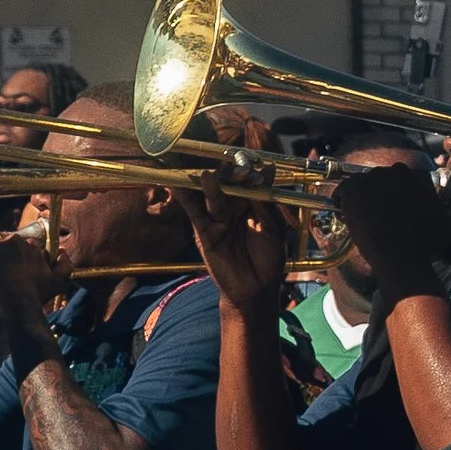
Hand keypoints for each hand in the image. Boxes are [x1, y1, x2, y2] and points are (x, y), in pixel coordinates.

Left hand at [0, 233, 58, 333]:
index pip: (20, 246)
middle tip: (7, 276)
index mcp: (27, 243)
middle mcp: (8, 241)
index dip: (19, 259)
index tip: (19, 271)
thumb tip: (63, 251)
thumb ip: (65, 264)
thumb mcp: (59, 280)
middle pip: (4, 247)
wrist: (17, 305)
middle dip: (5, 259)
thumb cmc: (37, 293)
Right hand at [187, 176, 290, 310]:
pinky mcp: (204, 230)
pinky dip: (185, 198)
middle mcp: (234, 205)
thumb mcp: (273, 229)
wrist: (255, 288)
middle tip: (230, 166)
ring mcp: (217, 216)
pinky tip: (177, 185)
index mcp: (253, 202)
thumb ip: (266, 204)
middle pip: (227, 182)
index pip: (248, 180)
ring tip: (207, 175)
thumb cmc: (268, 258)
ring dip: (207, 184)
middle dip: (228, 173)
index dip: (249, 169)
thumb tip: (265, 174)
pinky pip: (194, 212)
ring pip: (210, 194)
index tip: (253, 161)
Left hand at [329, 159, 450, 296]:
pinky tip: (349, 215)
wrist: (400, 259)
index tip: (394, 208)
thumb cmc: (424, 245)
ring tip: (365, 218)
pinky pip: (343, 188)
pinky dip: (343, 200)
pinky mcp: (354, 188)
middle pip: (382, 178)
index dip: (397, 193)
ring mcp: (374, 179)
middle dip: (379, 192)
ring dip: (362, 196)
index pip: (403, 177)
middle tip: (378, 215)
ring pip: (363, 182)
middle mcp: (397, 172)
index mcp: (419, 177)